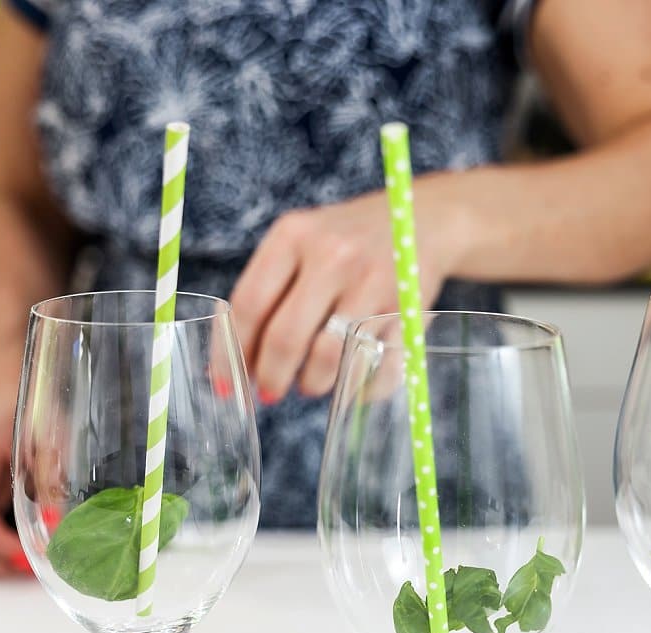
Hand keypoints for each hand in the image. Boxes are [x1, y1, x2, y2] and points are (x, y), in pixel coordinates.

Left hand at [229, 182, 461, 402]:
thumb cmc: (347, 241)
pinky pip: (372, 367)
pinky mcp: (404, 309)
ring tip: (310, 384)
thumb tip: (237, 361)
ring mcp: (371, 282)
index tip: (228, 384)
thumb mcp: (301, 242)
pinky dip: (356, 389)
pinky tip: (349, 385)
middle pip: (285, 337)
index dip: (231, 352)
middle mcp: (331, 255)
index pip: (248, 304)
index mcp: (293, 235)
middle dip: (271, 378)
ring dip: (312, 384)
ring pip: (327, 357)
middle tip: (269, 393)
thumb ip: (268, 290)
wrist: (422, 220)